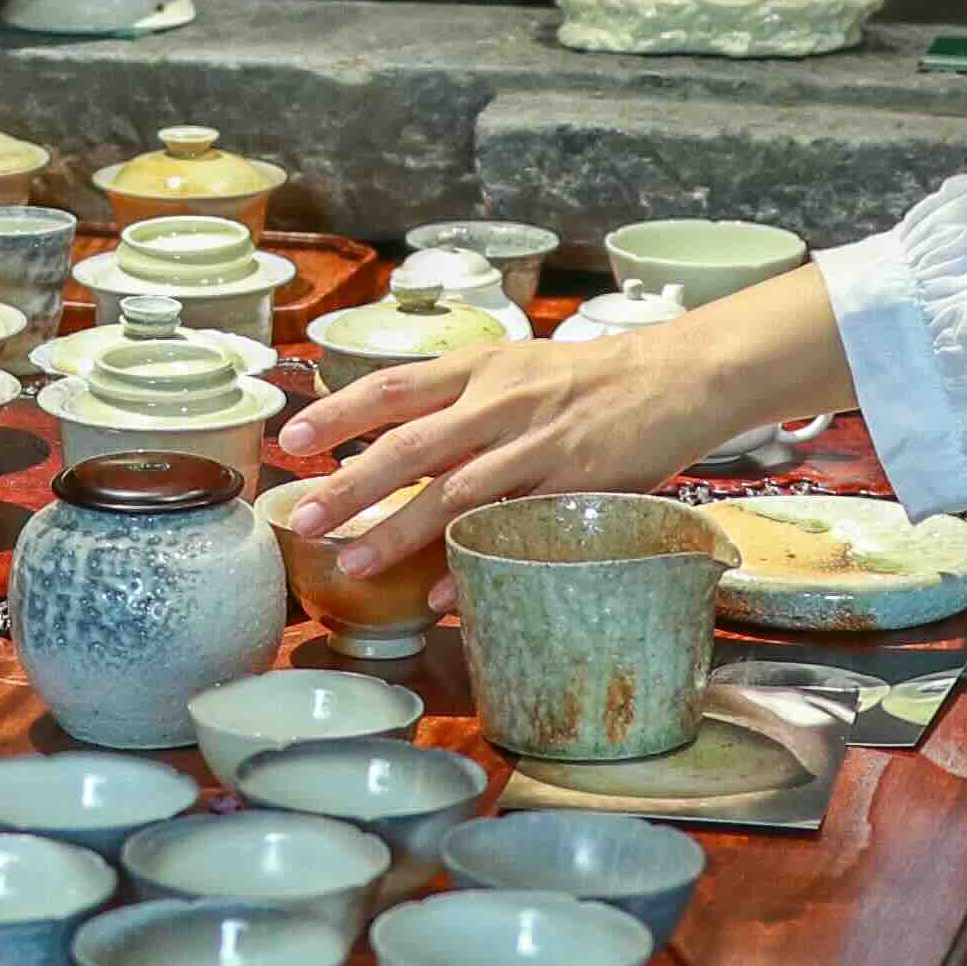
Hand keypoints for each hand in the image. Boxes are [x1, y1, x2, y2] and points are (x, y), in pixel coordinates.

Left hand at [291, 339, 730, 573]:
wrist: (674, 378)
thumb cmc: (586, 381)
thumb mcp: (515, 369)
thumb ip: (458, 401)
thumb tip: (389, 439)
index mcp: (478, 368)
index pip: (394, 386)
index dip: (339, 412)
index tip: (292, 439)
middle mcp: (499, 403)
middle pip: (410, 445)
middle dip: (350, 486)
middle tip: (304, 519)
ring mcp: (536, 445)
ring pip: (454, 493)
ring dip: (398, 533)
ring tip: (354, 566)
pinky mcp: (573, 485)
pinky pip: (513, 530)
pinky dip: (472, 565)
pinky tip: (440, 597)